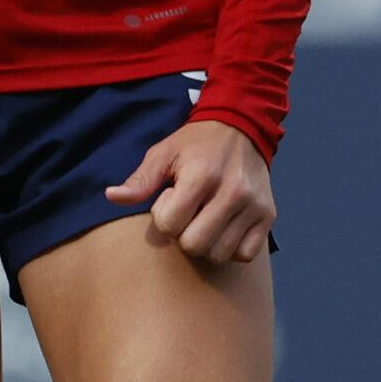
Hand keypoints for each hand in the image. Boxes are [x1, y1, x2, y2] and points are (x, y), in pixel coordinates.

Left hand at [105, 119, 274, 263]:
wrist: (242, 126)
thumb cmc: (196, 144)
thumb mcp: (164, 153)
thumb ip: (140, 179)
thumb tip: (112, 196)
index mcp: (202, 175)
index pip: (169, 225)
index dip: (164, 215)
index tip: (172, 198)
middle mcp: (232, 192)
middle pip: (194, 245)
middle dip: (184, 234)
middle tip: (190, 212)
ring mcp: (253, 205)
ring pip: (219, 254)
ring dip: (207, 243)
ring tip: (207, 218)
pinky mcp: (268, 215)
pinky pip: (245, 254)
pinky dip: (232, 247)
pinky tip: (225, 227)